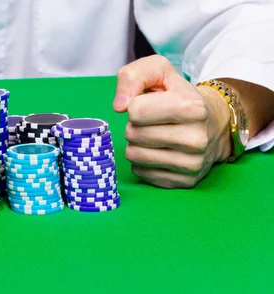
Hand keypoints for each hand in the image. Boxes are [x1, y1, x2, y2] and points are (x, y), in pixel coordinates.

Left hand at [113, 55, 231, 188]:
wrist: (215, 123)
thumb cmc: (179, 96)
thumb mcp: (160, 72)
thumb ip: (133, 76)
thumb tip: (119, 106)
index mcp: (192, 107)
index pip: (136, 111)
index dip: (135, 106)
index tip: (149, 105)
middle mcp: (196, 138)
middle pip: (133, 134)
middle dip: (135, 125)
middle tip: (152, 122)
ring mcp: (192, 163)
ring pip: (134, 155)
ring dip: (136, 144)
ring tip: (154, 135)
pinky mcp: (184, 181)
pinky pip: (140, 172)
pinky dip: (143, 161)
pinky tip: (159, 151)